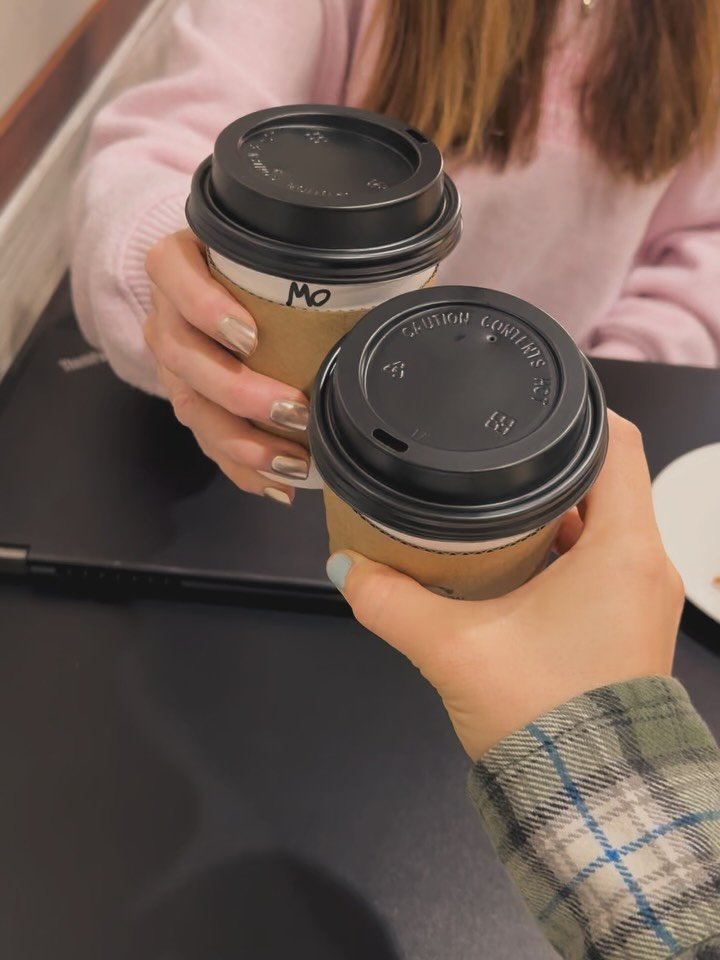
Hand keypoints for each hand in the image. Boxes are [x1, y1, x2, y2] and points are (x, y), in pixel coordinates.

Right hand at [144, 229, 309, 503]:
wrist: (199, 283)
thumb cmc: (245, 266)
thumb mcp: (263, 249)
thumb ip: (303, 257)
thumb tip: (400, 276)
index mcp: (176, 264)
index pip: (174, 275)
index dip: (206, 308)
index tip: (250, 336)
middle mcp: (165, 315)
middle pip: (185, 358)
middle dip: (241, 392)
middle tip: (294, 411)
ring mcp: (171, 363)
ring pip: (192, 408)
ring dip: (244, 442)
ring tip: (291, 461)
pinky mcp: (185, 400)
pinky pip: (206, 440)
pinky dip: (243, 468)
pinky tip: (278, 486)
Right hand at [328, 413, 682, 758]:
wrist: (589, 803)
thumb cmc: (538, 710)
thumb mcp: (454, 649)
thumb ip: (392, 601)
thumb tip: (345, 566)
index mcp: (623, 548)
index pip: (617, 442)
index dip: (576, 410)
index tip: (525, 405)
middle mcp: (646, 563)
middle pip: (607, 479)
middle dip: (550, 462)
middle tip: (491, 449)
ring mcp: (642, 596)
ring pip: (604, 523)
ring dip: (555, 508)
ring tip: (492, 495)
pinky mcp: (630, 624)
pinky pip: (602, 561)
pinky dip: (564, 547)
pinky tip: (512, 555)